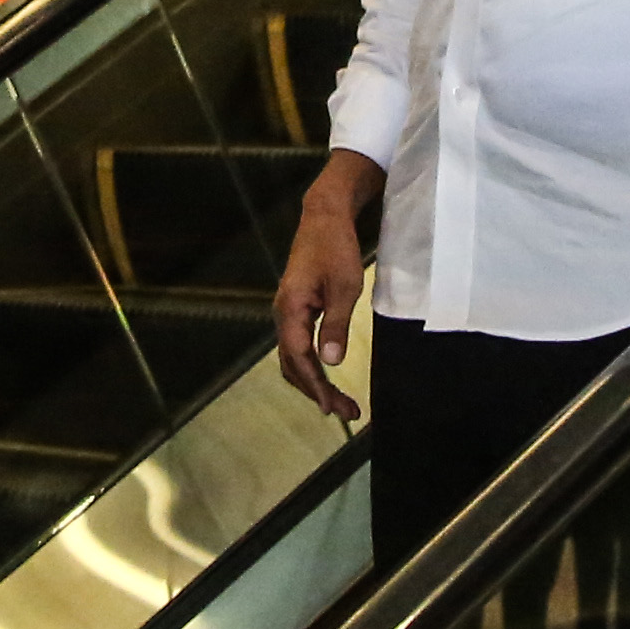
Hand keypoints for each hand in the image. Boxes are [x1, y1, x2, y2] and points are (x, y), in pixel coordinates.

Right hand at [270, 161, 372, 423]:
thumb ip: (336, 325)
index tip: (332, 409)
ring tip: (341, 403)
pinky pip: (298, 346)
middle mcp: (282, 313)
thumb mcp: (345, 286)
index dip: (315, 386)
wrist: (324, 217)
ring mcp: (287, 312)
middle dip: (317, 392)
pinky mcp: (296, 309)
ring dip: (314, 382)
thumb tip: (330, 361)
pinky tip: (327, 377)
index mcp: (291, 309)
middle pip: (293, 364)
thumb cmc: (337, 248)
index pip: (299, 358)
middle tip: (347, 412)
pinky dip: (311, 366)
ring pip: (293, 358)